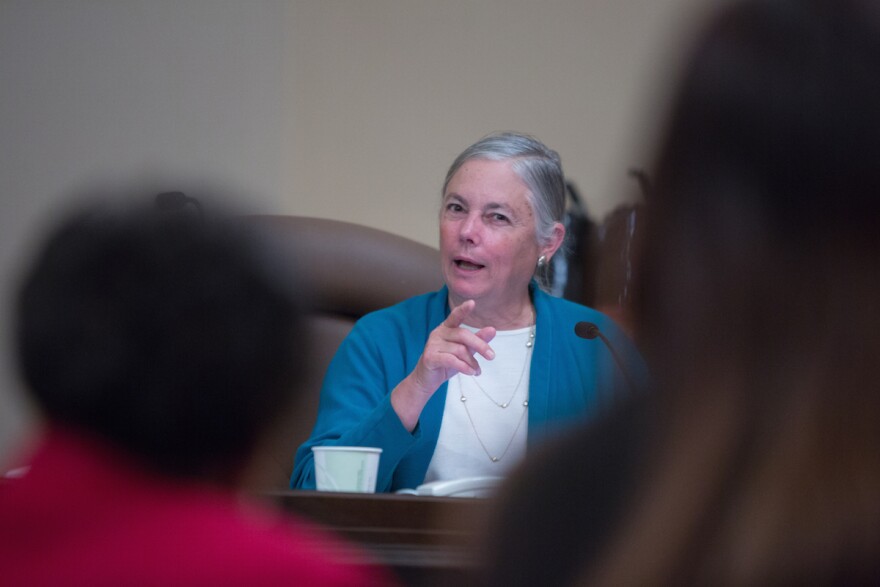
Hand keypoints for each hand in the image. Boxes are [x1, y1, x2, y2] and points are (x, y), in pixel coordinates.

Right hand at [391, 300, 495, 431]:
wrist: (427, 381)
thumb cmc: (446, 363)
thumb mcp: (464, 351)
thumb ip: (477, 340)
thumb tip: (493, 329)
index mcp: (446, 328)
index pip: (455, 316)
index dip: (463, 310)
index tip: (472, 303)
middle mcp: (438, 333)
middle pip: (463, 334)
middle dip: (480, 345)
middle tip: (492, 356)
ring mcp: (432, 344)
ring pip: (459, 350)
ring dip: (472, 362)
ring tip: (477, 371)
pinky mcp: (429, 357)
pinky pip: (451, 360)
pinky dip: (464, 367)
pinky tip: (471, 373)